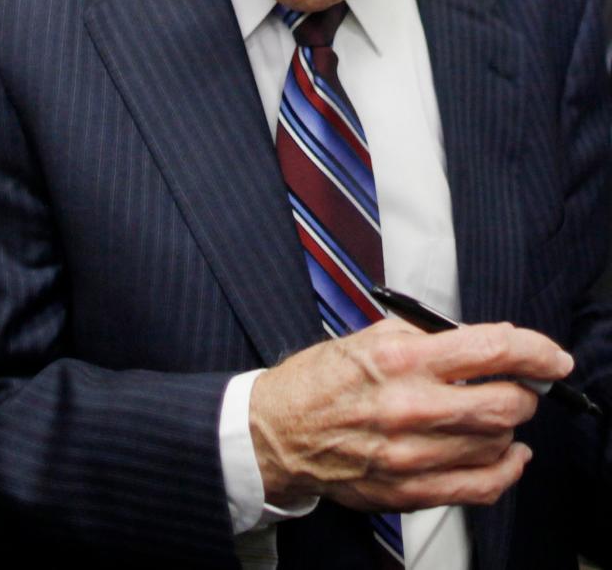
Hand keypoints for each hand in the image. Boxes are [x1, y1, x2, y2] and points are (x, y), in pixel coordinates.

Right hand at [250, 318, 572, 512]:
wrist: (277, 433)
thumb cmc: (317, 383)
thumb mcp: (364, 338)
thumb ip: (420, 337)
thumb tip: (473, 340)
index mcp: (399, 361)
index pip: (490, 350)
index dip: (535, 350)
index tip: (550, 356)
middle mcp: (410, 408)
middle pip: (505, 402)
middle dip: (525, 390)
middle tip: (520, 384)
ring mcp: (411, 454)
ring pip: (498, 443)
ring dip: (507, 425)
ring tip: (493, 413)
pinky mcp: (410, 490)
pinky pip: (481, 487)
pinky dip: (507, 470)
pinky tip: (506, 455)